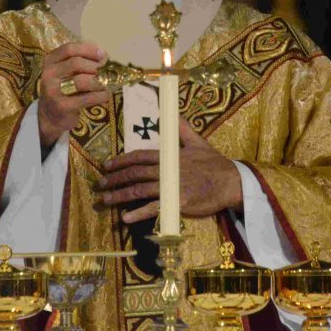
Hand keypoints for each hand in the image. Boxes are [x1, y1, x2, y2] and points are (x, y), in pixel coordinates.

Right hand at [38, 42, 109, 146]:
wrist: (50, 115)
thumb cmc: (63, 88)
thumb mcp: (65, 72)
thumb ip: (80, 62)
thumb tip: (104, 58)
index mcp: (50, 61)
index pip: (69, 49)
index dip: (88, 50)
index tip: (103, 54)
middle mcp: (49, 74)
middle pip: (76, 63)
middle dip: (95, 66)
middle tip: (105, 72)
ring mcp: (53, 91)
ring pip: (81, 81)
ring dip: (98, 82)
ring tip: (106, 84)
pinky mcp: (61, 106)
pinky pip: (86, 98)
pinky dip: (100, 96)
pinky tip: (105, 96)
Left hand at [98, 118, 242, 223]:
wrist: (230, 182)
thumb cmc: (214, 163)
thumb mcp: (198, 141)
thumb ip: (182, 129)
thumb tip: (172, 112)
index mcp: (169, 155)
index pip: (140, 156)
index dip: (122, 160)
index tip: (107, 165)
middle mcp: (167, 169)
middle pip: (135, 173)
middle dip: (115, 178)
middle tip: (100, 184)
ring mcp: (171, 186)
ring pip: (140, 190)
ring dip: (120, 196)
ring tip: (105, 200)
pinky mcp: (178, 202)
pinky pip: (154, 208)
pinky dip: (139, 213)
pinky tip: (126, 218)